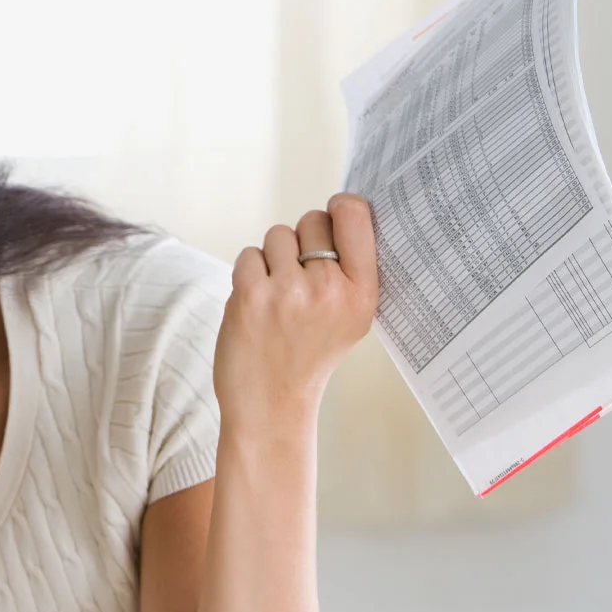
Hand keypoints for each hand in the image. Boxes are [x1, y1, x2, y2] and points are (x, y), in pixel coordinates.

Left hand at [214, 193, 380, 425]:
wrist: (272, 405)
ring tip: (278, 297)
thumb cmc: (309, 355)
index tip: (332, 213)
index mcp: (363, 292)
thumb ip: (351, 269)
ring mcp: (290, 292)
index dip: (338, 206)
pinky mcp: (251, 296)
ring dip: (272, 259)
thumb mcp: (352, 318)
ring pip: (277, 235)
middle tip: (299, 279)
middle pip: (312, 221)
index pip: (355, 214)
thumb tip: (342, 209)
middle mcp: (330, 289)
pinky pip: (248, 255)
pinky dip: (248, 274)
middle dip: (302, 241)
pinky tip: (257, 304)